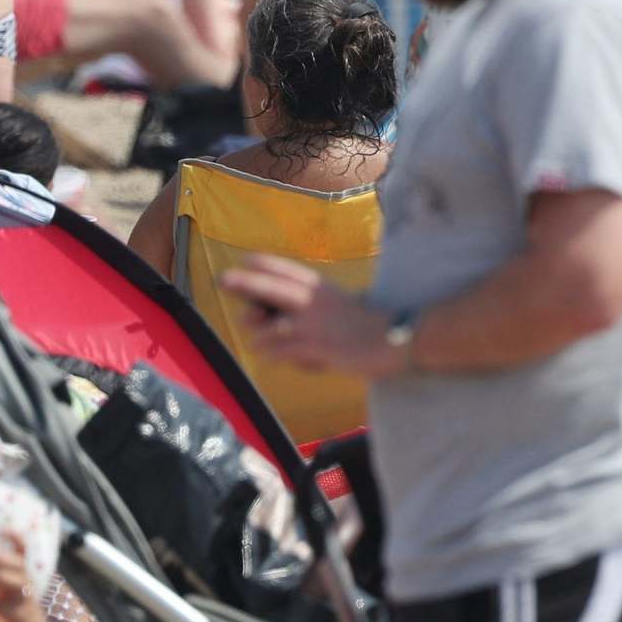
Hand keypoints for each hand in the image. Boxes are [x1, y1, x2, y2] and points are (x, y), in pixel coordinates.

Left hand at [221, 254, 404, 376]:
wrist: (398, 338)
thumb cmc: (366, 322)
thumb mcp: (336, 302)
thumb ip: (307, 303)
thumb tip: (269, 313)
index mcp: (319, 286)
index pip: (283, 268)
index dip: (260, 265)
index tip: (244, 261)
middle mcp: (311, 300)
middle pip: (266, 287)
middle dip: (242, 283)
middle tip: (223, 280)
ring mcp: (311, 324)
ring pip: (265, 330)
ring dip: (263, 341)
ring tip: (273, 347)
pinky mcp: (315, 347)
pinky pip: (280, 353)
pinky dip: (280, 358)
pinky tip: (301, 360)